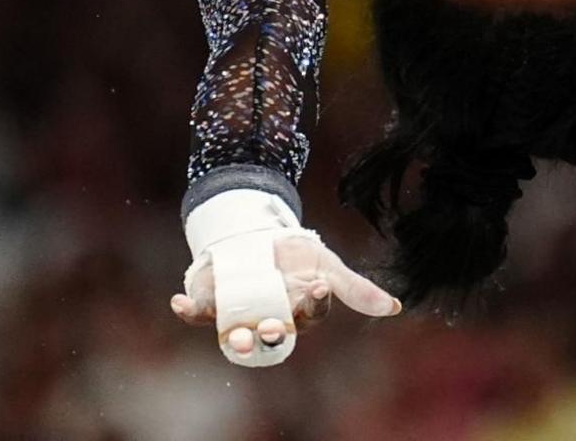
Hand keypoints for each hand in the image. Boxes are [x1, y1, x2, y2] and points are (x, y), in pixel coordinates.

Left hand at [171, 224, 400, 366]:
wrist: (257, 237)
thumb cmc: (295, 258)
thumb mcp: (327, 266)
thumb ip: (356, 290)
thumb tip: (396, 308)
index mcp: (297, 314)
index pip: (308, 315)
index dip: (312, 304)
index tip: (317, 286)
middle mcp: (266, 321)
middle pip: (271, 337)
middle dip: (272, 334)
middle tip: (273, 326)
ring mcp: (237, 315)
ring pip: (235, 335)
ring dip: (234, 338)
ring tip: (235, 335)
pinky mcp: (210, 304)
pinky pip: (197, 314)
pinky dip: (187, 310)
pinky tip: (179, 303)